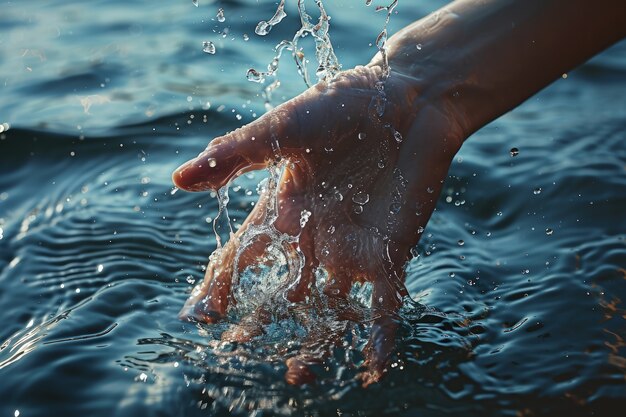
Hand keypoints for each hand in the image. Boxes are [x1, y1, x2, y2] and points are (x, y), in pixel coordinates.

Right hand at [173, 64, 464, 385]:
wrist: (409, 101)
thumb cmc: (343, 107)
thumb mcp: (283, 131)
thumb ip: (235, 156)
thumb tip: (177, 180)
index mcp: (283, 208)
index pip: (244, 255)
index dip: (220, 283)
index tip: (199, 314)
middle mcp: (314, 235)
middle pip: (282, 288)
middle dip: (261, 320)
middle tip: (238, 347)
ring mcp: (352, 248)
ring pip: (329, 305)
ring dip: (314, 339)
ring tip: (298, 374)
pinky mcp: (389, 253)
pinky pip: (384, 304)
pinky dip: (379, 338)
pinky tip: (372, 370)